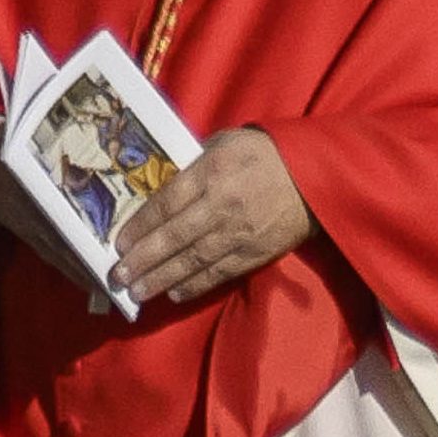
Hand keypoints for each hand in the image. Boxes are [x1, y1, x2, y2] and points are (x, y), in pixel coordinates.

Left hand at [111, 124, 314, 307]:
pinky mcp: (258, 252)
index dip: (138, 227)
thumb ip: (194, 163)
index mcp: (211, 174)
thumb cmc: (267, 153)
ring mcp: (240, 232)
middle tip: (118, 276)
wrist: (319, 175)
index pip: (164, 204)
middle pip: (172, 237)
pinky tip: (175, 294)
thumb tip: (164, 185)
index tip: (118, 243)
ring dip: (161, 279)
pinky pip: (220, 272)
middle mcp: (221, 206)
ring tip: (137, 293)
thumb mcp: (226, 143)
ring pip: (192, 261)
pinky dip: (196, 285)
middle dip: (142, 260)